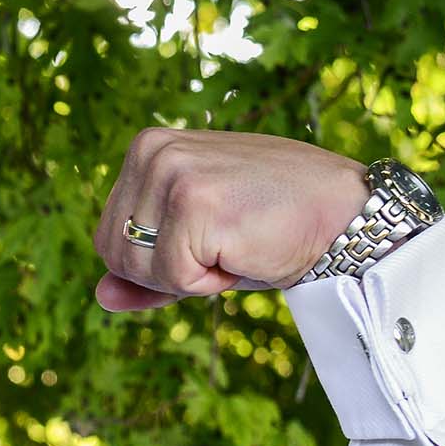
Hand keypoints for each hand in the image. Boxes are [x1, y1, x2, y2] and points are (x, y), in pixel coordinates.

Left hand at [92, 129, 370, 311]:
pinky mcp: (194, 202)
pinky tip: (244, 248)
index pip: (108, 239)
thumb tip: (101, 297)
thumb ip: (146, 268)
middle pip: (115, 255)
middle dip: (167, 271)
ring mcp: (172, 173)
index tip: (206, 239)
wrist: (343, 214)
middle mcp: (151, 151)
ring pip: (140, 269)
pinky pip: (174, 278)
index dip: (154, 263)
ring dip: (189, 277)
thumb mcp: (196, 243)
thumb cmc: (272, 225)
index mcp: (146, 148)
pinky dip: (210, 282)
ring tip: (234, 242)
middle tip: (223, 242)